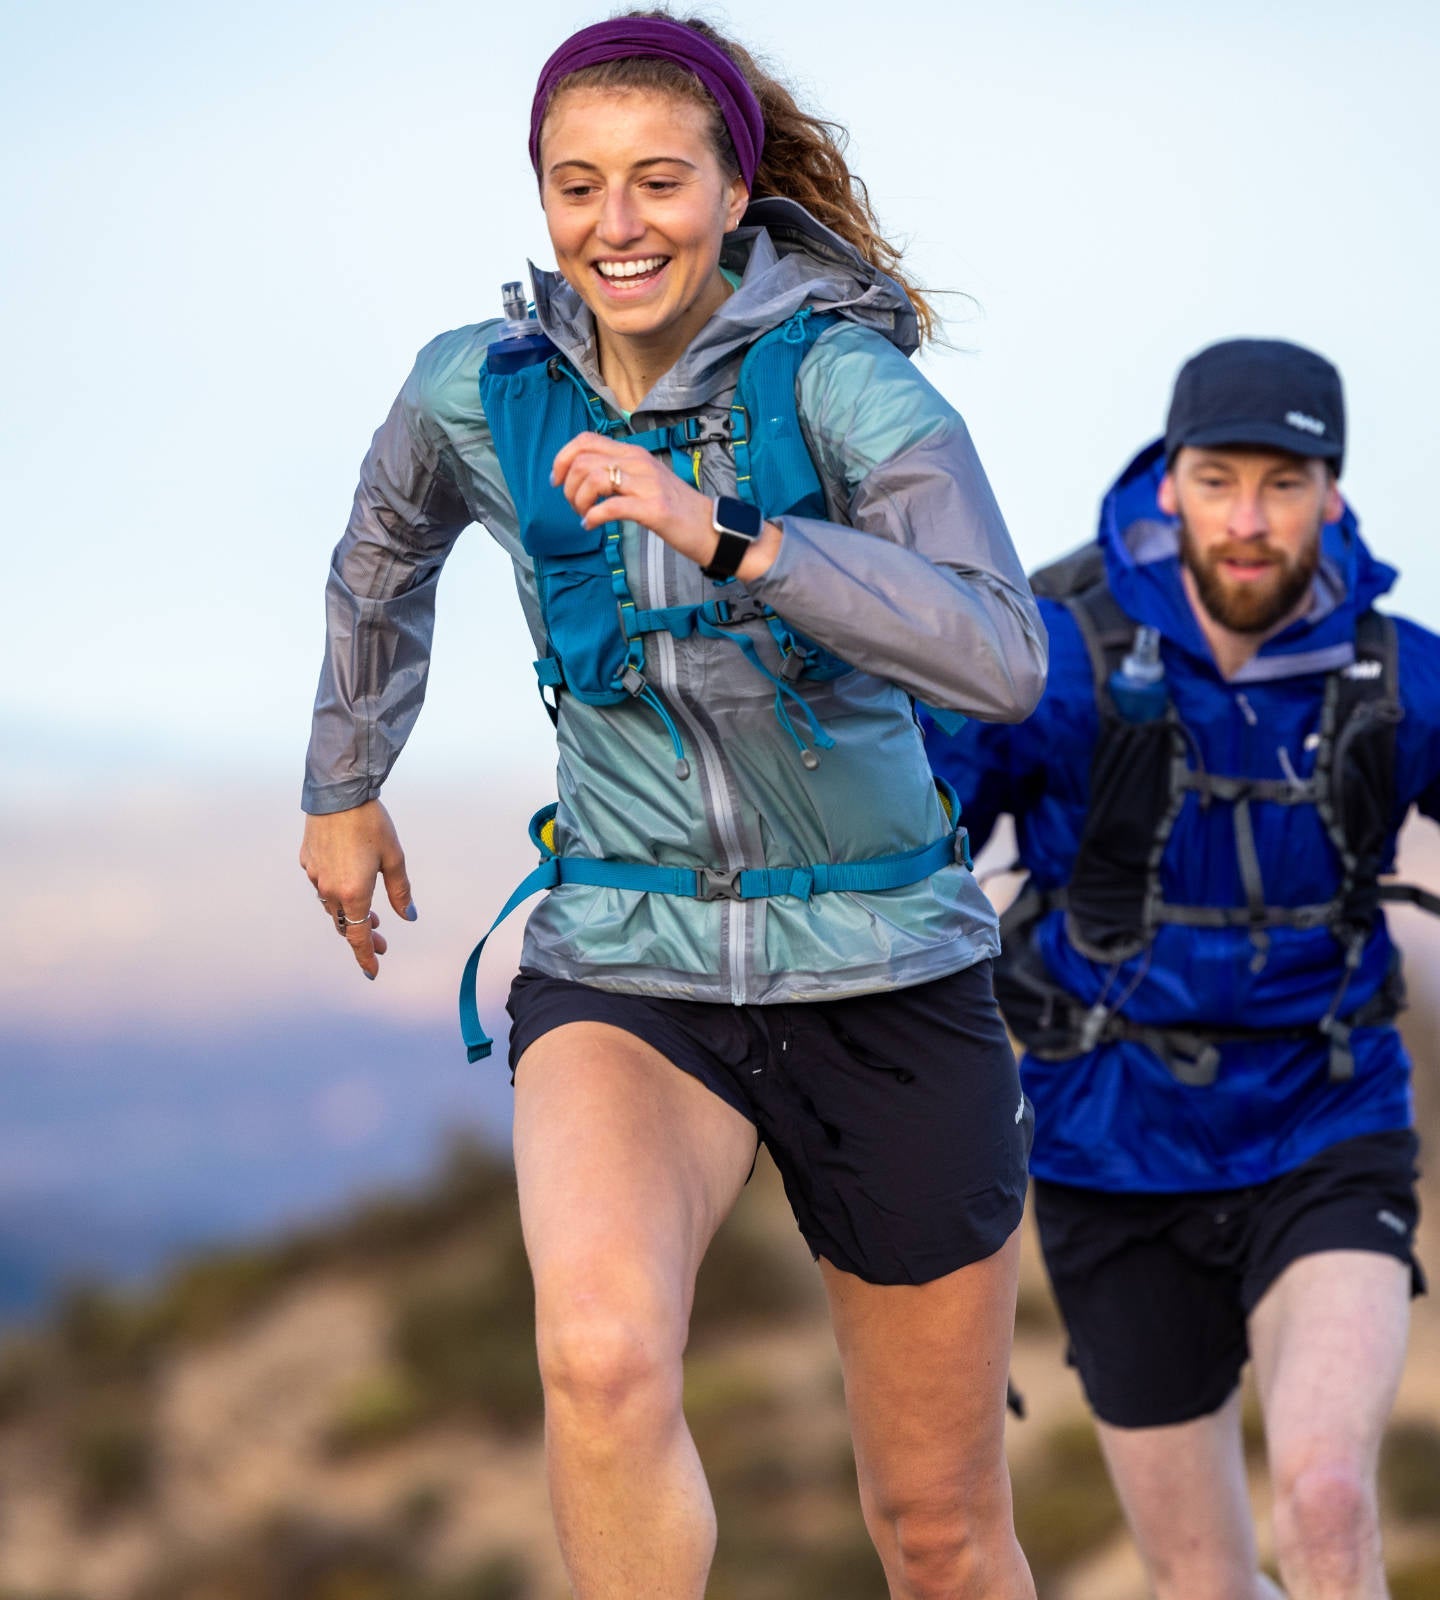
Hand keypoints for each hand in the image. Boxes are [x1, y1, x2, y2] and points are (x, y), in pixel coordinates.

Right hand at [299, 799, 415, 979]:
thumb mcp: (395, 858)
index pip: (357, 937)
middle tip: (382, 941)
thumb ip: (401, 892)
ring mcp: (315, 875)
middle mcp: (329, 889)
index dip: (366, 956)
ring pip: (331, 907)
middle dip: (363, 936)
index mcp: (353, 893)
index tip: (373, 971)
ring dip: (349, 915)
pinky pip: (321, 886)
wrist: (338, 793)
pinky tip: (349, 884)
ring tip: (370, 916)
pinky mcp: (307, 861)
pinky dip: (336, 893)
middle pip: (343, 925)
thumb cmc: (371, 823)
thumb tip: (409, 916)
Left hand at [549, 432, 781, 578]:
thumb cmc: (675, 508)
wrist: (709, 527)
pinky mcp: (653, 508)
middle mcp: (639, 462)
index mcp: (634, 453)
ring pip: (594, 479)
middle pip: (583, 460)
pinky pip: (610, 507)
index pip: (586, 440)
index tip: (557, 480)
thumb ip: (619, 472)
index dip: (562, 458)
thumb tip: (585, 476)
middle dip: (568, 485)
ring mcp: (647, 484)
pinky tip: (591, 526)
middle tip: (574, 506)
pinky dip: (593, 518)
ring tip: (584, 516)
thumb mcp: (645, 480)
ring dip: (579, 501)